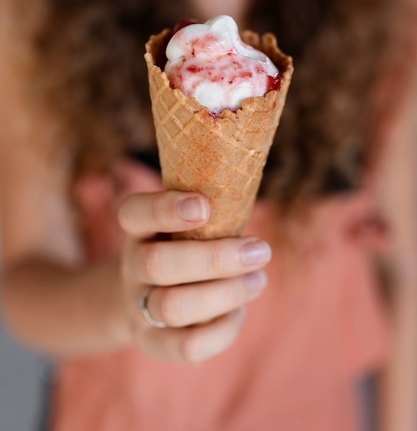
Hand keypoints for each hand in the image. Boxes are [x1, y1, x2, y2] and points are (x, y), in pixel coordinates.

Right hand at [118, 191, 270, 363]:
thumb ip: (209, 211)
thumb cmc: (183, 246)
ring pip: (172, 307)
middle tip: (260, 250)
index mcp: (138, 229)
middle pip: (157, 264)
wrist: (146, 297)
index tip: (205, 206)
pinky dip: (222, 329)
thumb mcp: (186, 224)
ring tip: (258, 279)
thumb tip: (249, 189)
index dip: (165, 209)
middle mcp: (131, 267)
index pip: (133, 213)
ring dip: (226, 293)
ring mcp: (138, 308)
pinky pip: (187, 347)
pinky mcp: (153, 343)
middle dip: (216, 258)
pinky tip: (239, 311)